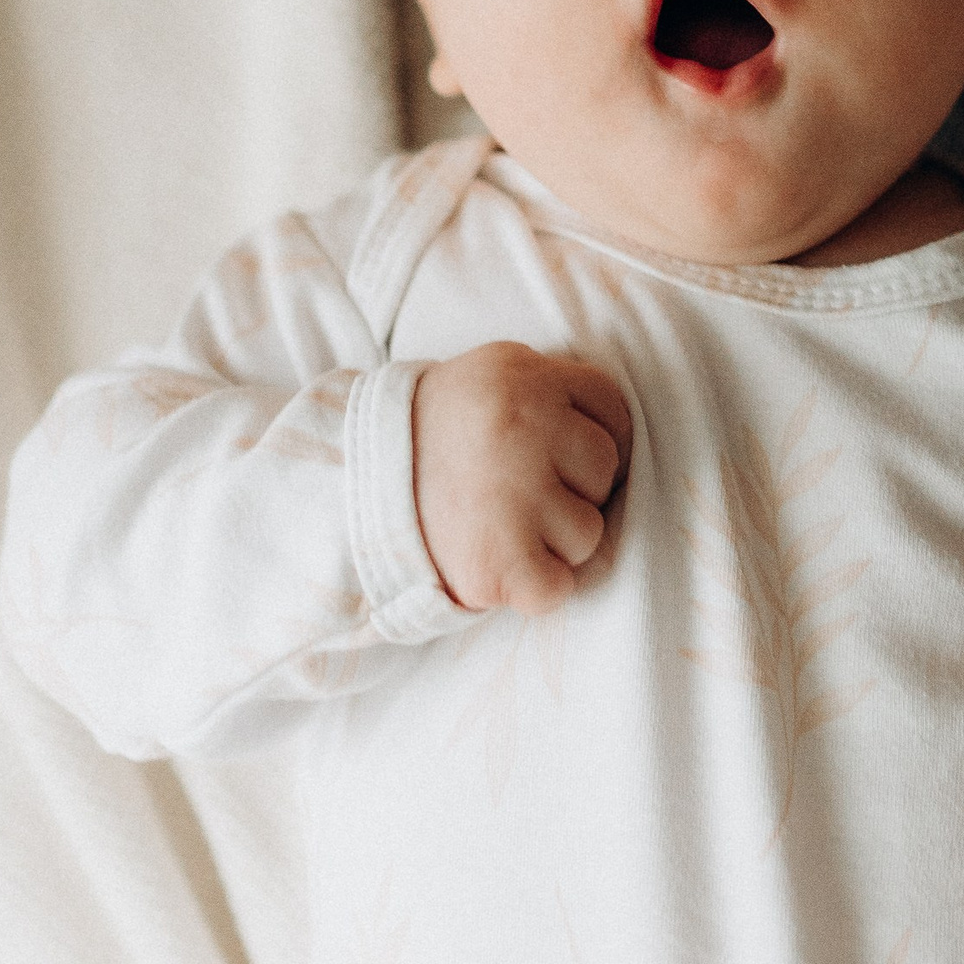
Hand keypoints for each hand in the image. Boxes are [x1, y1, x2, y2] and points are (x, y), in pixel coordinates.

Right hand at [412, 345, 631, 615]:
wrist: (344, 490)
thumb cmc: (431, 436)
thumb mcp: (488, 377)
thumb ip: (549, 388)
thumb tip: (620, 434)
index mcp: (523, 375)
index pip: (612, 407)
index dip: (595, 436)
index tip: (559, 454)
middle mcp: (524, 427)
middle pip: (605, 469)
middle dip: (571, 487)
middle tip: (513, 489)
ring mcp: (512, 496)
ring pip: (588, 532)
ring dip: (553, 540)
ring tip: (497, 523)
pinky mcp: (497, 562)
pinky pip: (559, 588)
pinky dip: (534, 588)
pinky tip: (497, 561)